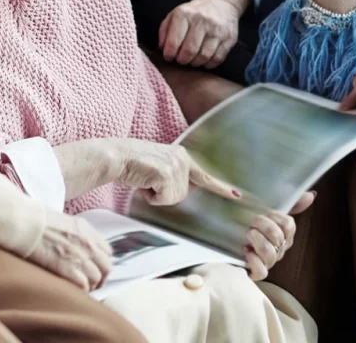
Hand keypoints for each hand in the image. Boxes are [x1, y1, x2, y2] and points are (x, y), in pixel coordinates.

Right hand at [28, 208, 112, 290]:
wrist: (29, 225)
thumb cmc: (41, 221)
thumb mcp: (67, 223)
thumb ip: (79, 235)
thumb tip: (80, 247)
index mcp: (88, 230)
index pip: (107, 252)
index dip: (102, 263)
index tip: (97, 268)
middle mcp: (88, 243)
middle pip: (106, 267)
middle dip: (101, 277)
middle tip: (93, 283)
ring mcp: (79, 256)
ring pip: (97, 278)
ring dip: (91, 285)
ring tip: (83, 288)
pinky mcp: (68, 269)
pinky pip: (84, 285)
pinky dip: (81, 290)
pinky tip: (74, 289)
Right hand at [110, 139, 240, 206]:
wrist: (118, 156)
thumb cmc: (134, 164)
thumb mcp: (159, 166)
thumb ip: (174, 175)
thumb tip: (183, 191)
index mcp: (182, 156)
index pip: (204, 176)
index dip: (221, 188)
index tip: (237, 195)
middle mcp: (182, 159)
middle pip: (182, 195)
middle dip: (165, 195)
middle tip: (150, 182)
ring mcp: (175, 166)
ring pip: (173, 199)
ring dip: (157, 196)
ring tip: (146, 181)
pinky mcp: (166, 173)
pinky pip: (163, 199)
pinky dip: (151, 196)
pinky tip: (144, 183)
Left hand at [159, 0, 240, 68]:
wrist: (221, 2)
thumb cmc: (194, 12)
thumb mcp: (175, 14)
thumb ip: (165, 30)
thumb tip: (162, 48)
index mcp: (185, 14)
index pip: (174, 41)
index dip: (169, 54)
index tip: (169, 56)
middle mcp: (202, 21)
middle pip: (189, 51)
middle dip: (182, 60)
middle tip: (181, 60)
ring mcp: (217, 29)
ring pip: (204, 56)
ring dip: (195, 63)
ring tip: (192, 60)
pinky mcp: (229, 38)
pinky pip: (217, 58)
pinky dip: (209, 63)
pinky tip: (204, 60)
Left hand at [243, 192, 314, 280]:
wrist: (234, 240)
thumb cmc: (256, 224)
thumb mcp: (270, 210)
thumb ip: (293, 203)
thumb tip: (312, 195)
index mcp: (285, 235)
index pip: (288, 225)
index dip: (275, 216)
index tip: (265, 212)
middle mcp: (279, 249)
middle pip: (277, 237)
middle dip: (263, 225)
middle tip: (252, 221)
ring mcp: (269, 262)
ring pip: (270, 254)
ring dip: (257, 240)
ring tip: (248, 233)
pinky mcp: (256, 272)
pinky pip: (261, 271)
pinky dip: (254, 260)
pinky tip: (247, 250)